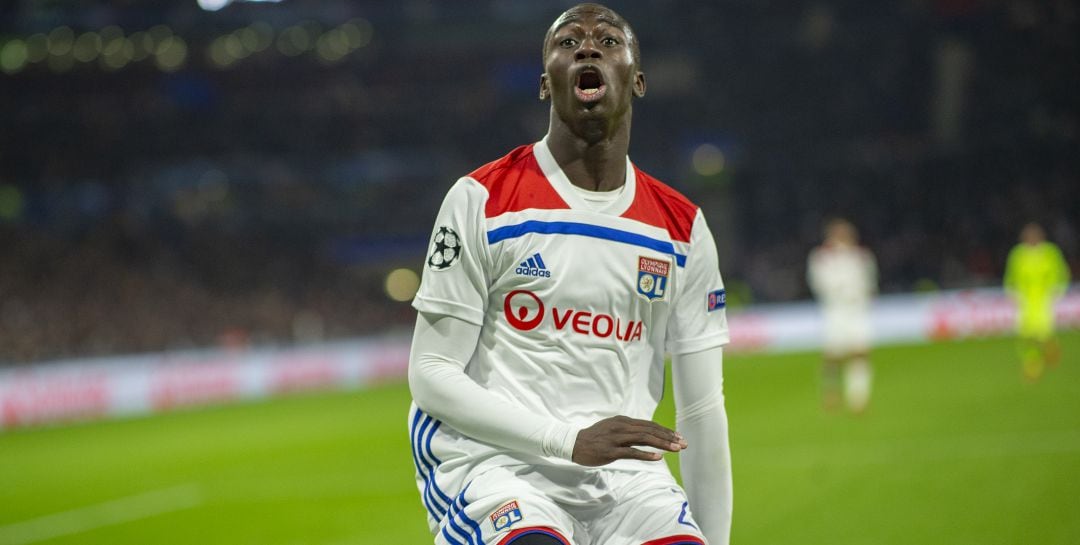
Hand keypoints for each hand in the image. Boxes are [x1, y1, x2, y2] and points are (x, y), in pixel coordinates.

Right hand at [571, 415, 687, 465]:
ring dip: (662, 444)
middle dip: (668, 437)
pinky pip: (631, 452)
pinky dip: (646, 454)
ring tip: (676, 449)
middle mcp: (621, 426)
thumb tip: (646, 434)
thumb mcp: (613, 428)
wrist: (574, 443)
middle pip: (650, 430)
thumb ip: (628, 430)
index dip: (665, 430)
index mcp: (623, 420)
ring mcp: (616, 438)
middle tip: (684, 444)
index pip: (649, 424)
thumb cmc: (595, 437)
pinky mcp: (610, 451)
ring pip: (644, 439)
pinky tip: (658, 458)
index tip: (678, 437)